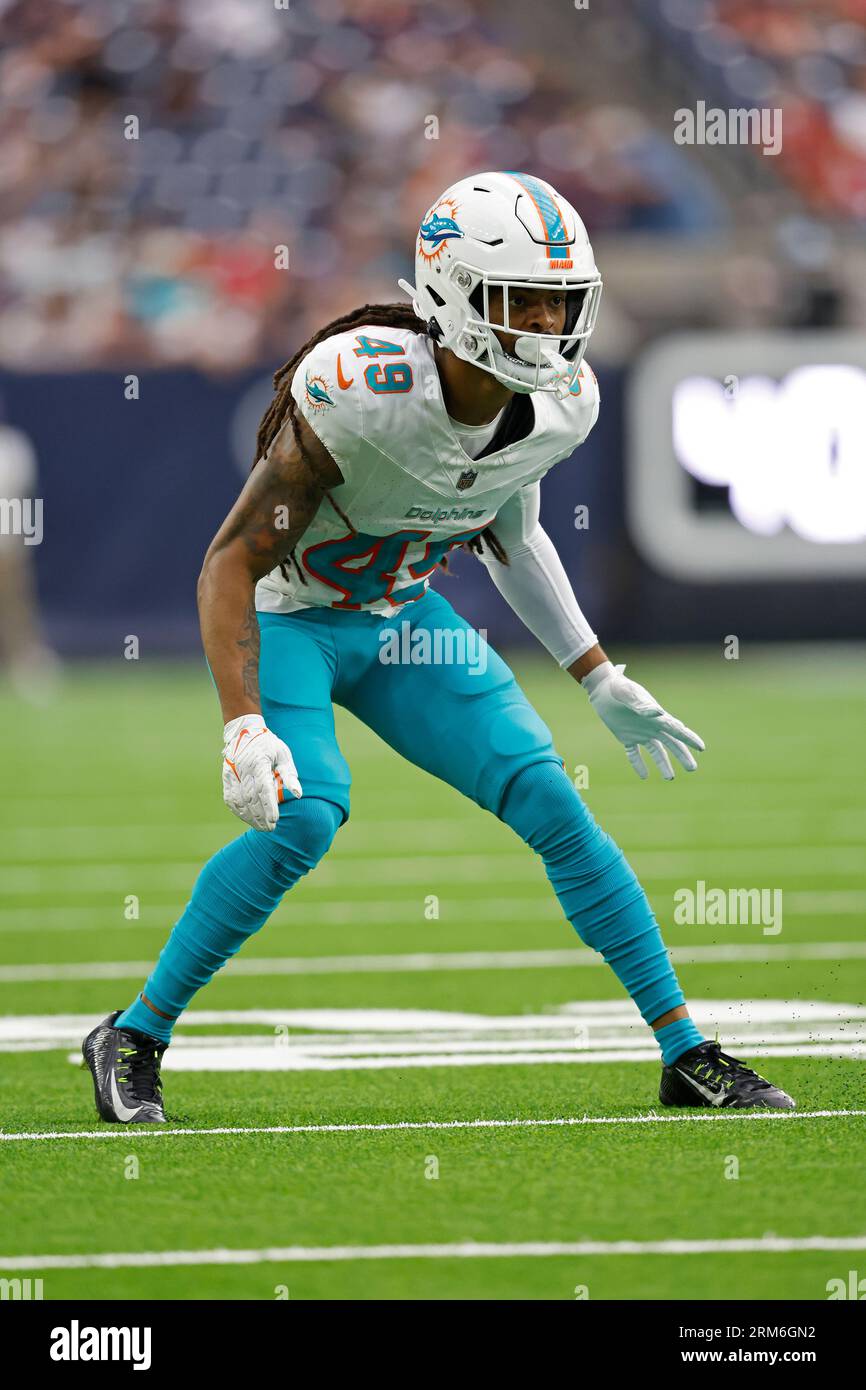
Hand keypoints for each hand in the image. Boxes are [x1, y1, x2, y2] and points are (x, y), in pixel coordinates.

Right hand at [222, 714, 301, 829]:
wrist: (244, 731)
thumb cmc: (269, 745)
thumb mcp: (283, 755)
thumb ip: (290, 775)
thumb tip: (298, 794)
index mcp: (259, 761)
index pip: (263, 788)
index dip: (268, 806)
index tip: (275, 820)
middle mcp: (243, 768)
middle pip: (251, 797)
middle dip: (260, 816)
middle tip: (270, 828)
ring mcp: (232, 773)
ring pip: (239, 800)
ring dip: (249, 817)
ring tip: (260, 827)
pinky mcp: (226, 777)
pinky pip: (230, 798)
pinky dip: (238, 811)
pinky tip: (247, 818)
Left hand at [582, 661, 704, 780]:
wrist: (602, 688)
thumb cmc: (618, 687)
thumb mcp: (629, 694)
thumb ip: (641, 704)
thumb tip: (657, 713)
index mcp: (656, 716)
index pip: (677, 730)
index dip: (690, 739)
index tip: (701, 748)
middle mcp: (651, 726)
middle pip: (671, 743)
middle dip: (682, 756)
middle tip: (692, 769)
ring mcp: (639, 732)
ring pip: (656, 751)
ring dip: (663, 764)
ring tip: (669, 778)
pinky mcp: (626, 737)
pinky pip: (634, 754)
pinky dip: (638, 764)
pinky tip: (643, 776)